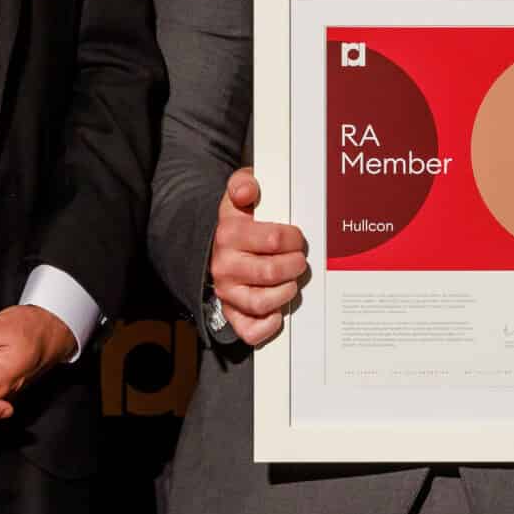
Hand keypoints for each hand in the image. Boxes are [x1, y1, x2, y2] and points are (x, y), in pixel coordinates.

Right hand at [210, 167, 308, 346]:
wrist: (213, 247)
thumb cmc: (238, 222)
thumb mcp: (237, 196)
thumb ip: (243, 184)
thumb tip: (247, 190)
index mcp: (228, 235)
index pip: (272, 240)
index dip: (293, 239)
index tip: (297, 238)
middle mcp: (224, 266)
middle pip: (270, 272)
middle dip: (294, 265)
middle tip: (300, 260)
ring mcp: (227, 292)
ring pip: (261, 302)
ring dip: (285, 292)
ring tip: (292, 281)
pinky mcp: (231, 312)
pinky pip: (248, 330)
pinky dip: (266, 326)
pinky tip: (278, 313)